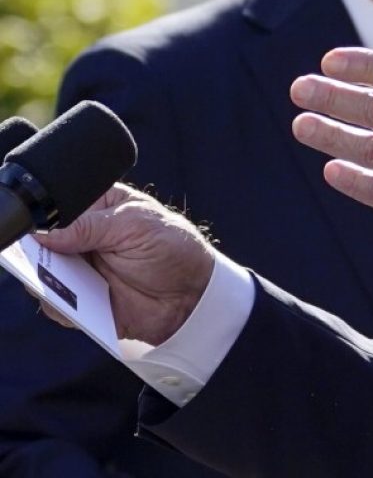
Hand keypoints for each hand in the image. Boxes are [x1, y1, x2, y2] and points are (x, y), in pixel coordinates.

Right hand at [35, 183, 215, 344]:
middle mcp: (84, 237)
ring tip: (54, 282)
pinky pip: (57, 305)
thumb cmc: (172, 247)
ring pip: (43, 274)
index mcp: (99, 208)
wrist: (192, 294)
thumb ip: (91, 227)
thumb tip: (45, 233)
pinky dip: (59, 305)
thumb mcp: (136, 225)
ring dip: (44, 279)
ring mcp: (81, 269)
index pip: (60, 208)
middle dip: (37, 252)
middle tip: (38, 258)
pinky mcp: (81, 300)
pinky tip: (72, 303)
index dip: (46, 219)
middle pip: (44, 243)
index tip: (37, 231)